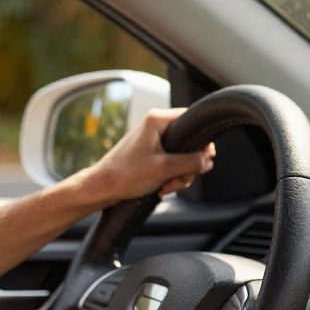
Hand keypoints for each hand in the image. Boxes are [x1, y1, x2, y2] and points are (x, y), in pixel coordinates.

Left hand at [80, 108, 215, 208]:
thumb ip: (190, 163)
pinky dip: (170, 177)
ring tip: (167, 187)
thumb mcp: (164, 169)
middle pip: (189, 143)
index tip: (205, 159)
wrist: (102, 187)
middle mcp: (155, 126)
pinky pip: (170, 163)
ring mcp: (152, 140)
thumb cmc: (125, 174)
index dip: (202, 141)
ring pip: (181, 156)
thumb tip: (208, 161)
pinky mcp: (150, 154)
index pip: (191, 121)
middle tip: (180, 180)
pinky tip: (162, 188)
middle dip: (188, 166)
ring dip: (179, 175)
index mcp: (157, 120)